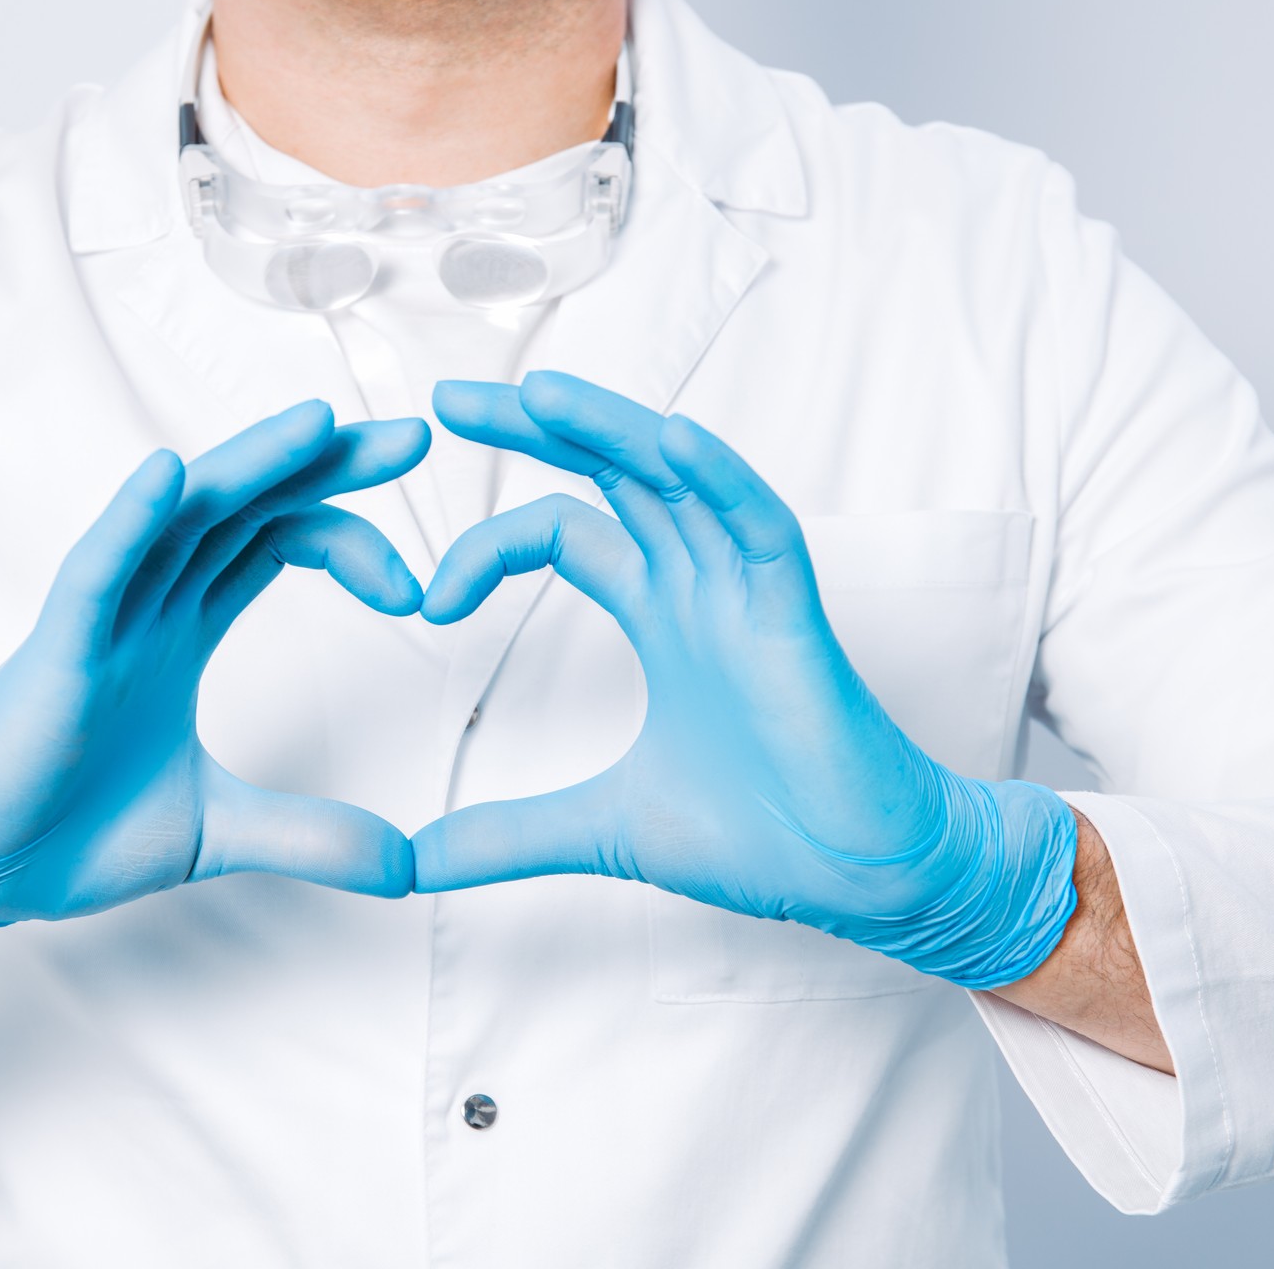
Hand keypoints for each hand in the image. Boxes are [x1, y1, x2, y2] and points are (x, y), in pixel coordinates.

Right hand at [0, 402, 428, 985]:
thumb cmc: (63, 831)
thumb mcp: (218, 832)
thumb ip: (312, 836)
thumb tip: (409, 867)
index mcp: (183, 629)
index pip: (277, 542)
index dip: (349, 536)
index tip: (419, 587)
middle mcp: (148, 605)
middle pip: (246, 506)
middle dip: (327, 466)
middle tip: (418, 436)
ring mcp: (101, 621)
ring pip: (180, 518)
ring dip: (249, 467)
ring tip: (319, 424)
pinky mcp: (54, 654)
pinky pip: (94, 572)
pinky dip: (130, 522)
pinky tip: (172, 477)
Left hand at [415, 372, 1077, 988]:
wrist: (860, 880)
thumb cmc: (764, 838)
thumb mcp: (599, 829)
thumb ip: (507, 836)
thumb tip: (413, 864)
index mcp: (661, 613)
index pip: (563, 532)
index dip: (488, 548)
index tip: (427, 601)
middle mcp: (701, 583)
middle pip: (612, 472)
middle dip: (535, 428)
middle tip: (449, 396)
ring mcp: (749, 592)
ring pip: (679, 479)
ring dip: (611, 430)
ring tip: (535, 394)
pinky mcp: (795, 618)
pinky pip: (761, 526)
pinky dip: (720, 481)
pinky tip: (671, 442)